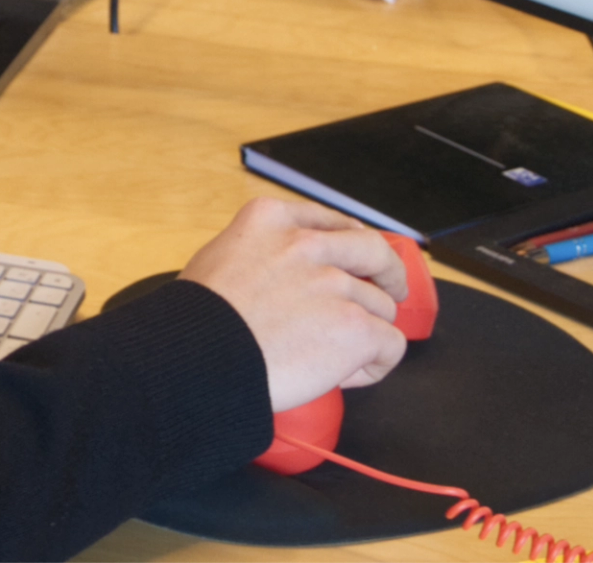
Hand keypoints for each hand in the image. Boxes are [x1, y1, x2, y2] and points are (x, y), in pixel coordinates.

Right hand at [179, 198, 407, 411]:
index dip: (349, 241)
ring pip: (380, 306)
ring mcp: (334, 284)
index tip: (357, 258)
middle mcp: (306, 243)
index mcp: (270, 219)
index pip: (329, 220)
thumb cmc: (200, 315)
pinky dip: (375, 364)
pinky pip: (390, 345)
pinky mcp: (355, 326)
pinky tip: (347, 374)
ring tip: (333, 356)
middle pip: (373, 250)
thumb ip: (258, 250)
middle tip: (392, 291)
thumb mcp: (221, 254)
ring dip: (364, 330)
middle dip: (389, 271)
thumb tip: (279, 274)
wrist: (203, 352)